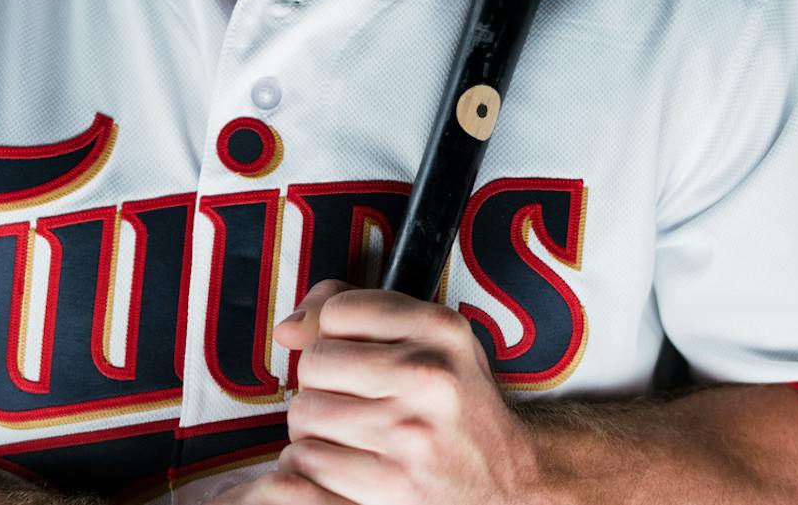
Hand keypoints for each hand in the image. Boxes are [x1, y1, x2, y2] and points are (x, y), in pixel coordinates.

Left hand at [209, 278, 551, 504]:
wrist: (510, 481)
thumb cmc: (458, 408)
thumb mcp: (431, 341)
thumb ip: (358, 315)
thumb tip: (287, 329)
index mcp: (440, 329)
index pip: (337, 310)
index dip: (336, 336)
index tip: (355, 359)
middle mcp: (428, 376)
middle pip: (314, 362)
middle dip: (321, 384)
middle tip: (351, 402)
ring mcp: (411, 433)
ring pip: (304, 413)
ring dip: (314, 428)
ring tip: (349, 435)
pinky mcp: (393, 485)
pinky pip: (307, 462)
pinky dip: (313, 466)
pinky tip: (343, 463)